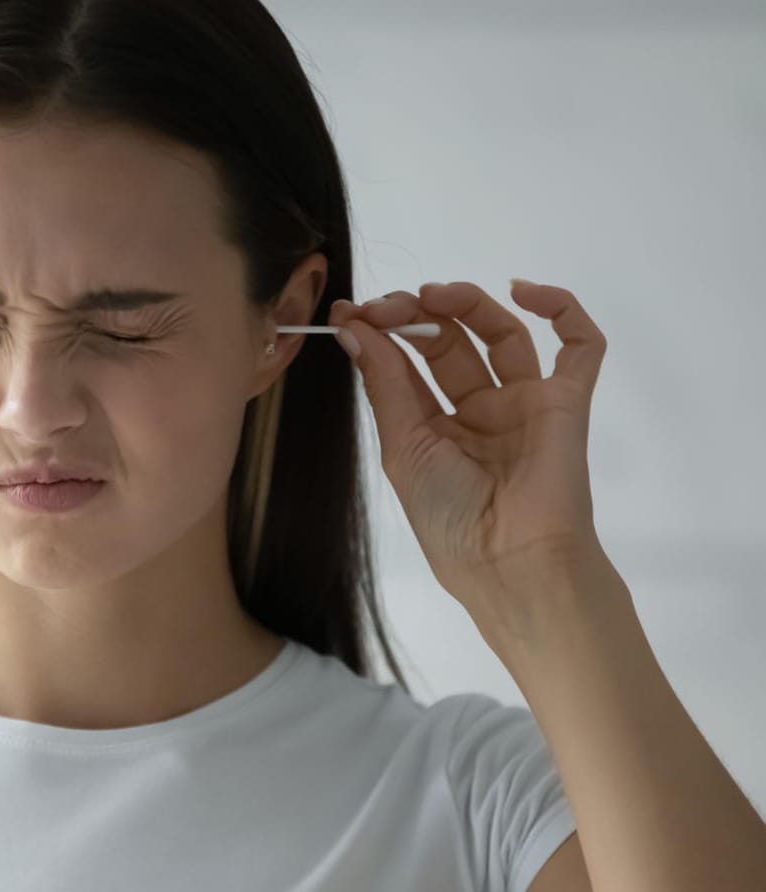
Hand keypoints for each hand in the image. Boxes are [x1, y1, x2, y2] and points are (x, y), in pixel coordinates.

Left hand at [329, 280, 608, 609]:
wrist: (509, 560)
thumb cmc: (448, 517)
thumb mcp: (403, 446)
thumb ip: (384, 383)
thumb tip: (352, 328)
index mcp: (434, 429)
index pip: (407, 364)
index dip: (381, 333)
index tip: (351, 311)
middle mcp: (479, 412)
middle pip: (451, 343)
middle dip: (416, 316)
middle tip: (389, 306)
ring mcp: (525, 404)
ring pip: (503, 334)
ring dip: (468, 305)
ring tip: (434, 295)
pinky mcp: (566, 402)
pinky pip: (580, 347)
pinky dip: (561, 309)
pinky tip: (524, 291)